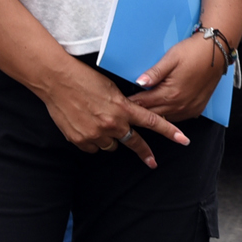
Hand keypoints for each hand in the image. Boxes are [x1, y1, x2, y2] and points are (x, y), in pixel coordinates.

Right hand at [40, 60, 188, 166]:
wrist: (57, 80)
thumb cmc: (83, 78)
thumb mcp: (110, 88)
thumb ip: (122, 105)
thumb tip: (128, 117)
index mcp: (123, 108)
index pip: (152, 121)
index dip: (169, 132)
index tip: (184, 140)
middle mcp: (112, 124)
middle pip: (133, 143)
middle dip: (144, 152)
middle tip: (152, 162)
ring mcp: (96, 134)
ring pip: (112, 146)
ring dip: (110, 138)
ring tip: (97, 122)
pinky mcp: (81, 141)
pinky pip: (93, 148)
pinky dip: (92, 140)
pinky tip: (85, 126)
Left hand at [133, 32, 226, 120]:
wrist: (216, 52)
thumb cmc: (194, 52)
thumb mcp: (171, 58)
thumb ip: (154, 73)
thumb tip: (139, 82)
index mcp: (170, 93)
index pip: (144, 103)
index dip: (131, 104)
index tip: (120, 104)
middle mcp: (180, 104)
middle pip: (153, 114)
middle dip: (140, 113)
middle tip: (128, 111)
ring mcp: (189, 108)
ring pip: (165, 118)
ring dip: (154, 115)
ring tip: (144, 111)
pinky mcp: (197, 109)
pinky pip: (178, 118)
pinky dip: (168, 115)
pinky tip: (163, 110)